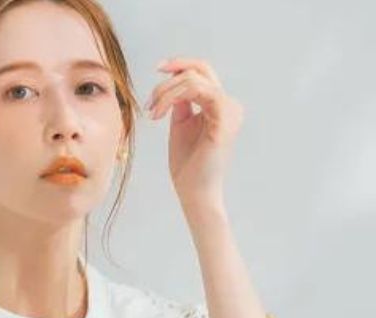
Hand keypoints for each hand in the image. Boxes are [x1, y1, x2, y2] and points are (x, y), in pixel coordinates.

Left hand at [144, 56, 243, 205]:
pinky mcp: (225, 117)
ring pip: (194, 80)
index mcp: (219, 105)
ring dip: (166, 92)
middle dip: (167, 81)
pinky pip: (198, 90)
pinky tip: (160, 114)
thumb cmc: (187, 165)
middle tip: (149, 103)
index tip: (158, 68)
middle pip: (199, 70)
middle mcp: (229, 104)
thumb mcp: (181, 125)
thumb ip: (181, 103)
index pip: (203, 72)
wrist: (193, 191)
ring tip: (152, 113)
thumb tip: (173, 82)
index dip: (180, 64)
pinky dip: (174, 97)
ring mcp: (230, 109)